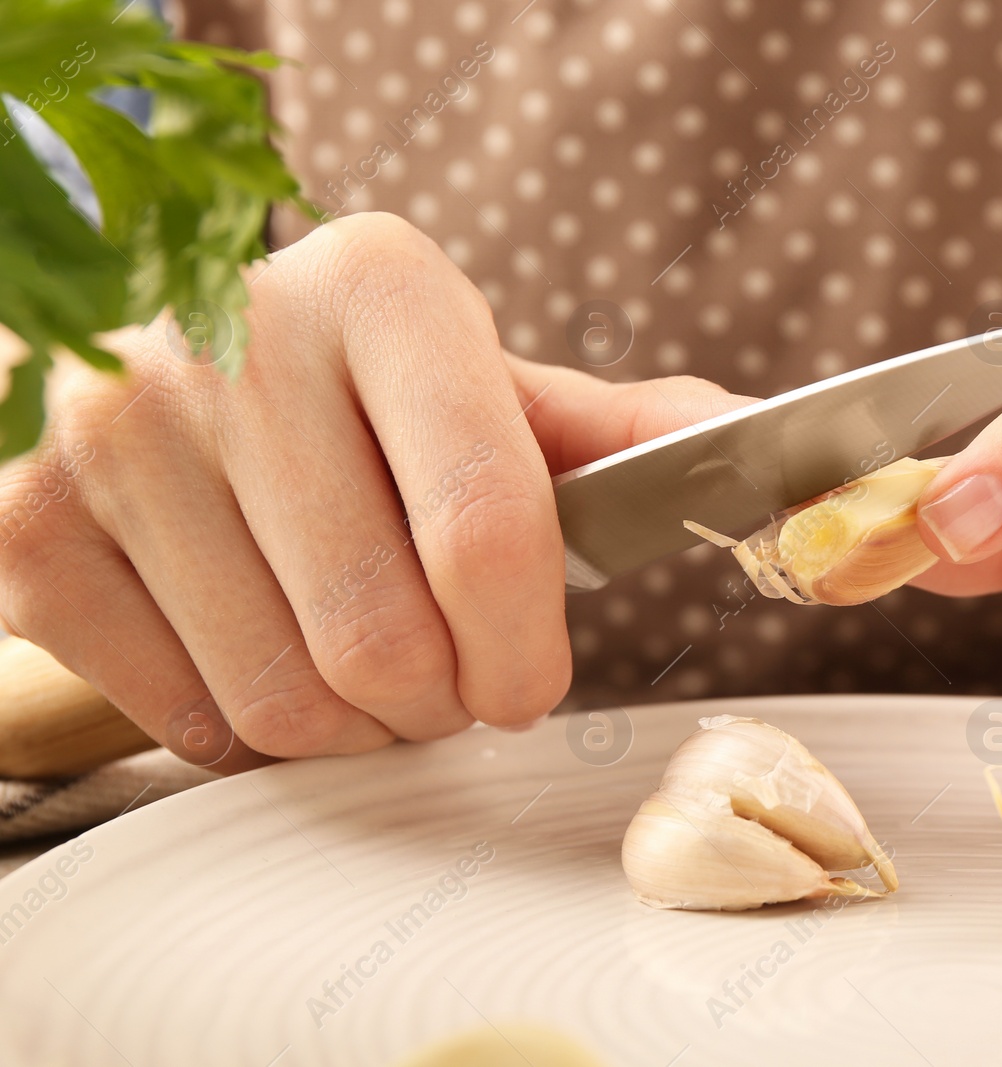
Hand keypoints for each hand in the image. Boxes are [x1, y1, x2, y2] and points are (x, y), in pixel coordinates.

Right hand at [0, 212, 745, 772]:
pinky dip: (241, 728)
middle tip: (436, 675)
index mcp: (384, 292)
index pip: (492, 526)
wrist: (137, 364)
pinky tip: (250, 649)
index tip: (528, 683)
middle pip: (389, 644)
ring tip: (348, 662)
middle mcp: (236, 340)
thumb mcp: (475, 381)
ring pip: (287, 703)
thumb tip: (765, 454)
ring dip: (349, 726)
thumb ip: (616, 432)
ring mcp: (115, 432)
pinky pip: (185, 721)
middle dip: (438, 701)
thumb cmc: (345, 396)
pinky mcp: (25, 524)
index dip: (524, 648)